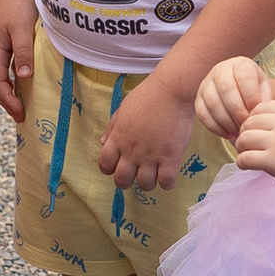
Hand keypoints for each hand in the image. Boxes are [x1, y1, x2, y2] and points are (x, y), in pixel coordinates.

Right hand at [0, 0, 36, 120]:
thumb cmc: (18, 2)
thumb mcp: (21, 28)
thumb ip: (23, 51)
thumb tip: (23, 77)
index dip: (8, 100)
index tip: (21, 115)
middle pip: (0, 80)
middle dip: (9, 99)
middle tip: (22, 115)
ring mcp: (4, 43)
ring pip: (7, 72)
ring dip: (15, 88)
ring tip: (26, 102)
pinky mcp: (13, 37)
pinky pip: (14, 62)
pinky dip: (20, 74)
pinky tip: (30, 78)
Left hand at [97, 72, 197, 192]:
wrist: (171, 90)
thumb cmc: (148, 96)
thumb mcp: (123, 110)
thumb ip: (112, 128)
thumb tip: (103, 142)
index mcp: (118, 139)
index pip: (105, 165)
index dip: (110, 169)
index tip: (119, 165)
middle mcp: (131, 151)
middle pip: (122, 180)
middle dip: (127, 181)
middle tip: (136, 174)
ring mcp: (151, 155)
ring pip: (145, 185)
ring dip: (148, 182)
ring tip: (155, 173)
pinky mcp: (171, 157)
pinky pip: (167, 182)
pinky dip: (167, 183)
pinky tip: (169, 173)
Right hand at [194, 53, 270, 137]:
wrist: (241, 94)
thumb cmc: (255, 92)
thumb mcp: (265, 91)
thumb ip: (265, 99)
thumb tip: (258, 112)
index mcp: (241, 64)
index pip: (244, 77)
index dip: (251, 96)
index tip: (257, 112)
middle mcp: (221, 69)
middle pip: (226, 89)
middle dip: (238, 111)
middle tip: (246, 125)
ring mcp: (207, 83)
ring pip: (213, 103)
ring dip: (227, 121)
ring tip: (239, 131)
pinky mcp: (199, 98)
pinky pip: (203, 114)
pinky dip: (216, 127)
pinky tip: (228, 134)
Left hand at [232, 96, 274, 202]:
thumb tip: (249, 123)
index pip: (258, 107)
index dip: (252, 121)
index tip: (256, 134)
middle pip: (248, 123)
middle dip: (244, 135)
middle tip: (249, 147)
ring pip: (244, 139)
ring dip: (242, 149)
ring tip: (249, 157)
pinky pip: (245, 158)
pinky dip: (243, 163)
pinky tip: (249, 166)